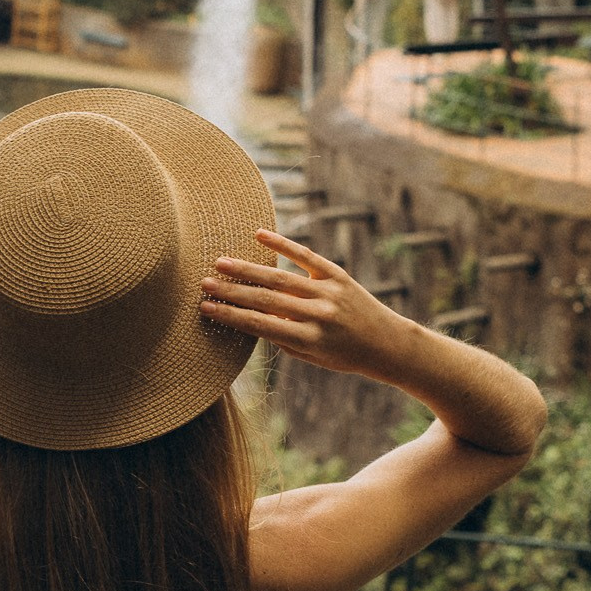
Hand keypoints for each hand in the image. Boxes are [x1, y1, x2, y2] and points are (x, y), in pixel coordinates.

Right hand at [201, 228, 410, 380]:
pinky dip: (282, 244)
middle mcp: (318, 315)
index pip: (260, 326)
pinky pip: (306, 256)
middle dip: (232, 291)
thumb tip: (249, 315)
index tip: (205, 308)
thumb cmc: (342, 355)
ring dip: (247, 269)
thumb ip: (282, 337)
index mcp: (308, 340)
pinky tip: (259, 235)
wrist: (386, 344)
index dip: (230, 316)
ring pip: (280, 277)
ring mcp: (328, 292)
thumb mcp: (310, 356)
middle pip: (266, 300)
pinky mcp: (338, 275)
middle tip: (203, 283)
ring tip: (220, 262)